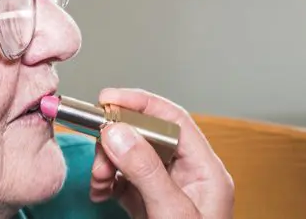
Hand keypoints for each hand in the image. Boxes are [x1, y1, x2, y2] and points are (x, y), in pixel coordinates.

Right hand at [90, 88, 233, 218]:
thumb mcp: (172, 211)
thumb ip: (146, 171)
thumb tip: (119, 131)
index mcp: (207, 171)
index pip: (175, 121)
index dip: (142, 104)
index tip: (109, 98)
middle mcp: (189, 177)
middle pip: (149, 137)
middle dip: (117, 141)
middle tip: (98, 148)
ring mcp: (168, 191)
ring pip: (132, 159)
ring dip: (107, 163)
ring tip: (98, 179)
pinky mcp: (151, 206)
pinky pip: (124, 182)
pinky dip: (107, 182)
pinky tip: (99, 191)